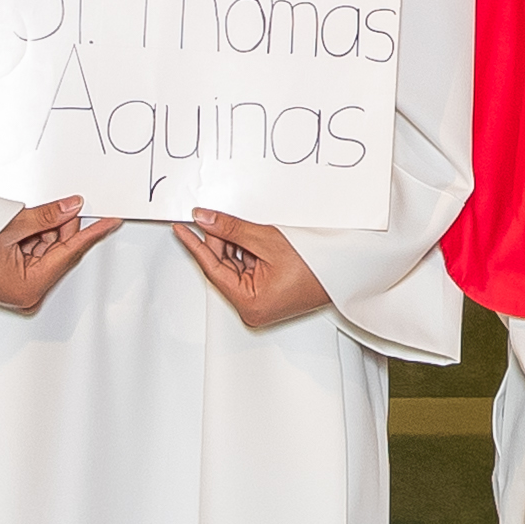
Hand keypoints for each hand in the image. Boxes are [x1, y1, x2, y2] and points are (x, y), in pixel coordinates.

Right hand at [0, 197, 116, 313]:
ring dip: (45, 229)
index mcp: (30, 286)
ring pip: (47, 249)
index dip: (92, 234)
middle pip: (59, 250)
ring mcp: (20, 285)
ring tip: (27, 215)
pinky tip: (25, 222)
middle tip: (67, 202)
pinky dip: (33, 235)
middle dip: (63, 226)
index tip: (111, 222)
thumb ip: (46, 217)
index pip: (71, 253)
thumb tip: (72, 207)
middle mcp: (28, 291)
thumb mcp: (10, 226)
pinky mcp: (12, 278)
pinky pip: (33, 251)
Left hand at [177, 209, 330, 330]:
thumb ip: (231, 229)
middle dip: (217, 240)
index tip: (181, 230)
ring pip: (235, 265)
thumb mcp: (266, 241)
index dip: (195, 245)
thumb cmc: (315, 265)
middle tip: (210, 216)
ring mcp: (259, 301)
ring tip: (236, 224)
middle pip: (223, 266)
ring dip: (233, 243)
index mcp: (249, 304)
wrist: (343, 268)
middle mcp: (252, 307)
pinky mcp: (267, 293)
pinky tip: (247, 235)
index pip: (212, 268)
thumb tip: (205, 220)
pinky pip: (247, 267)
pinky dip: (245, 250)